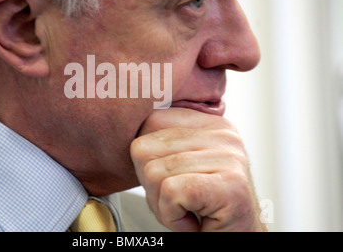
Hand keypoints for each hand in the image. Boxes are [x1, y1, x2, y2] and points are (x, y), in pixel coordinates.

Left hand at [130, 108, 266, 231]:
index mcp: (210, 124)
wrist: (238, 241)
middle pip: (144, 149)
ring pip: (153, 174)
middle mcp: (223, 134)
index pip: (150, 121)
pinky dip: (172, 217)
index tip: (170, 180)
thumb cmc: (206, 210)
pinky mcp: (230, 185)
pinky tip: (194, 222)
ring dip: (163, 206)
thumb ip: (163, 146)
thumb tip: (123, 133)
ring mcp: (229, 157)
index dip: (146, 159)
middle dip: (151, 186)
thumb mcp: (182, 168)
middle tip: (180, 201)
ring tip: (190, 211)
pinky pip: (170, 193)